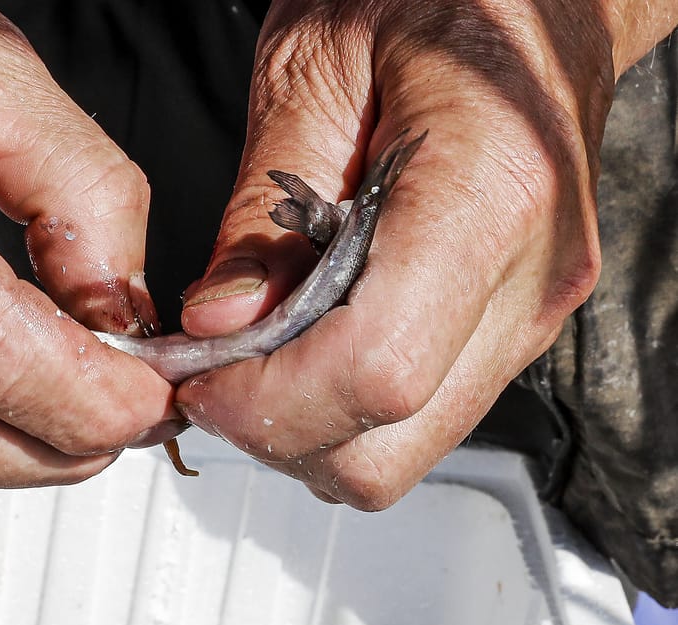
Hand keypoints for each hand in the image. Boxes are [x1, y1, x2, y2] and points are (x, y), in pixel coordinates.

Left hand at [177, 0, 673, 508]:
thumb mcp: (314, 67)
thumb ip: (262, 209)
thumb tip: (217, 323)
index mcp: (487, 193)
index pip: (373, 373)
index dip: (265, 402)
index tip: (198, 378)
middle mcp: (528, 277)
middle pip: (387, 449)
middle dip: (275, 431)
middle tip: (210, 372)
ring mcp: (530, 314)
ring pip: (402, 452)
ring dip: (307, 427)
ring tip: (254, 353)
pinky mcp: (516, 328)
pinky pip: (419, 415)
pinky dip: (344, 405)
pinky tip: (305, 343)